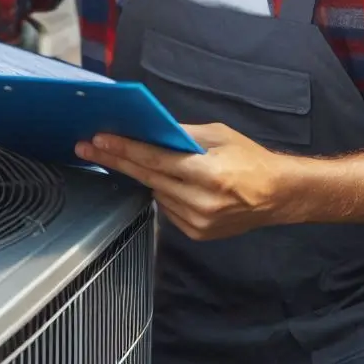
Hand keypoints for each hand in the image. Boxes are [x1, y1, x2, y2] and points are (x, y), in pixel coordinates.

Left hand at [75, 123, 294, 239]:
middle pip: (147, 177)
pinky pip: (166, 208)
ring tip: (134, 159)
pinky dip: (163, 192)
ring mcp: (197, 222)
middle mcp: (200, 201)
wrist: (277, 196)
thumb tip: (148, 129)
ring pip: (155, 193)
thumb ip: (181, 134)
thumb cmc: (250, 159)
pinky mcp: (196, 234)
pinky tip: (171, 182)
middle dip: (115, 161)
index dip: (125, 149)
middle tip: (86, 148)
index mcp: (208, 173)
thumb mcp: (217, 135)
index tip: (98, 140)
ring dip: (143, 176)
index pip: (155, 159)